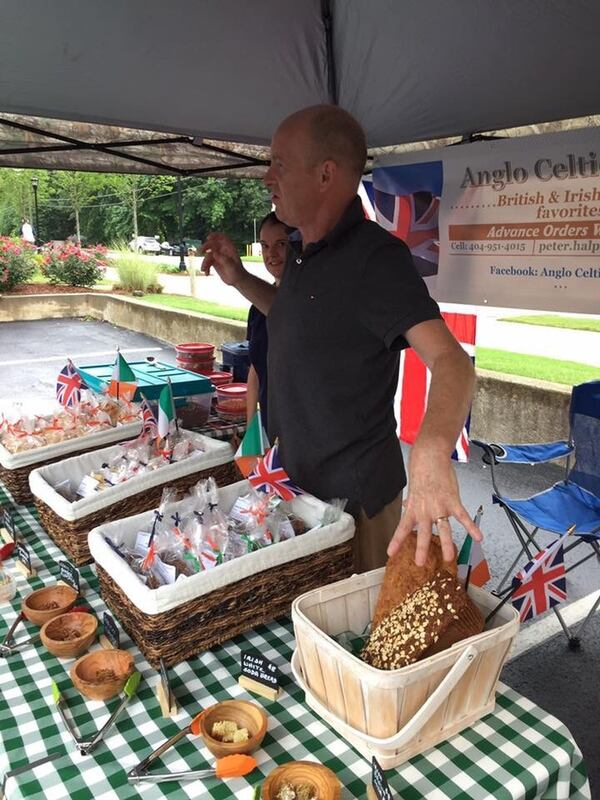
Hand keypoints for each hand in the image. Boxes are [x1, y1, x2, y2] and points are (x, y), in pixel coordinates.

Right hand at [201, 233, 245, 285]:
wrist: (237, 281)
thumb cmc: (237, 272)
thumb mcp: (231, 266)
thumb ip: (223, 259)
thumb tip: (214, 253)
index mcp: (229, 247)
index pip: (222, 237)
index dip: (215, 235)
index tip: (208, 238)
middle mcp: (223, 250)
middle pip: (212, 244)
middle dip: (205, 247)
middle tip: (200, 251)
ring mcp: (218, 256)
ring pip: (208, 254)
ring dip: (204, 262)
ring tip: (203, 269)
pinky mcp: (214, 262)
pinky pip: (207, 262)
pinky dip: (206, 267)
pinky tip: (206, 274)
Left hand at [388, 443, 481, 565]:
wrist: (430, 458)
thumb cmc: (421, 473)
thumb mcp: (412, 490)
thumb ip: (411, 502)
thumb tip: (405, 506)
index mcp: (413, 509)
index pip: (402, 528)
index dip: (396, 541)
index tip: (390, 554)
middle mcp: (425, 511)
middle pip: (423, 533)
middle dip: (422, 550)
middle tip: (420, 564)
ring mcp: (439, 507)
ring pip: (443, 529)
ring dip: (447, 544)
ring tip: (450, 558)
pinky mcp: (453, 501)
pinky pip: (463, 517)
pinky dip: (471, 527)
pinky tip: (478, 537)